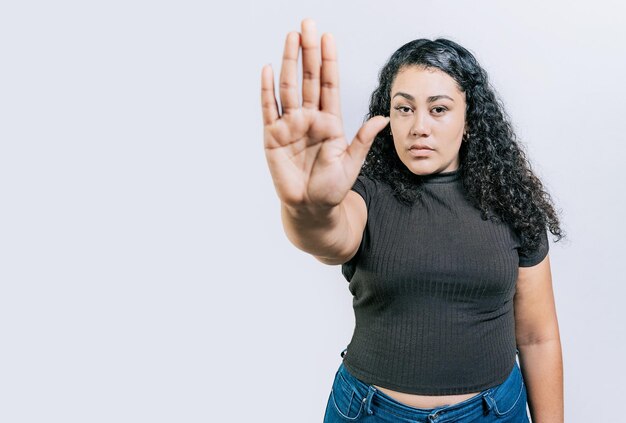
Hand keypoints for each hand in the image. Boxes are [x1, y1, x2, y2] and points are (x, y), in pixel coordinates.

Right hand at [261, 18, 388, 210]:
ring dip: (289, 62)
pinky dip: (267, 90)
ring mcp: (290, 125)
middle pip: (309, 78)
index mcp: (329, 122)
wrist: (310, 208)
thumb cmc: (331, 188)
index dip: (329, 61)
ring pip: (289, 87)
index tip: (328, 38)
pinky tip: (267, 69)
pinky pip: (269, 109)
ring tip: (290, 38)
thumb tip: (383, 119)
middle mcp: (309, 119)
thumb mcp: (351, 164)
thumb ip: (362, 140)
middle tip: (307, 25)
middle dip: (309, 51)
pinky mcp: (273, 137)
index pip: (329, 84)